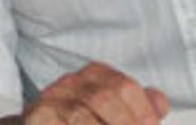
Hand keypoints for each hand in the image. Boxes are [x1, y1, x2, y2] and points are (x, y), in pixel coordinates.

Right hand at [22, 63, 168, 124]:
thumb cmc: (79, 123)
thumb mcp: (112, 113)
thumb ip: (139, 109)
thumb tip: (160, 102)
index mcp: (95, 75)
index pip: (125, 87)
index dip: (143, 114)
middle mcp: (72, 82)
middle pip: (104, 98)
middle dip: (126, 124)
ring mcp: (51, 99)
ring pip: (81, 116)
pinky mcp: (36, 116)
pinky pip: (60, 124)